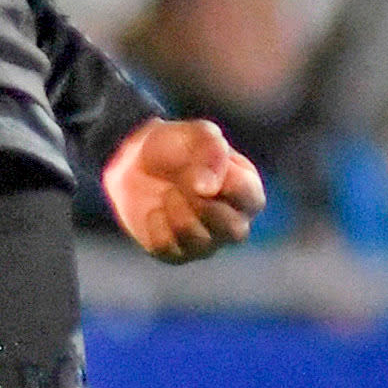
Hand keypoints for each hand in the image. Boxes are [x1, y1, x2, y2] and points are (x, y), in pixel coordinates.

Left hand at [101, 117, 264, 262]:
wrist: (136, 163)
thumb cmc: (177, 147)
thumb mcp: (197, 134)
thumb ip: (212, 150)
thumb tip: (209, 189)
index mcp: (247, 191)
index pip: (251, 198)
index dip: (225, 184)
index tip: (199, 166)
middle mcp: (233, 222)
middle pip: (235, 231)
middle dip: (204, 205)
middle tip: (182, 183)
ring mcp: (206, 242)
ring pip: (201, 243)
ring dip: (178, 212)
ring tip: (168, 192)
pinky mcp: (176, 253)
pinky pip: (167, 247)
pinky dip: (156, 223)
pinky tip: (155, 209)